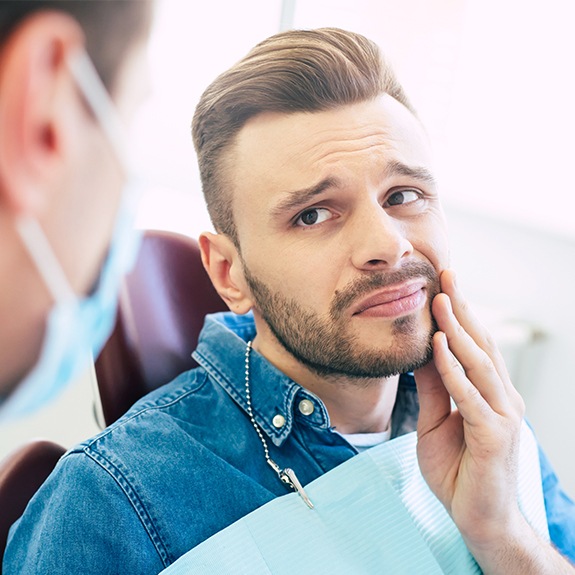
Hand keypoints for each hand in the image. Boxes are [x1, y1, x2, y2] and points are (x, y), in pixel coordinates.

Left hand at [414, 269, 526, 555]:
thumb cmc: (458, 471)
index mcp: (489, 394)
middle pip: (481, 345)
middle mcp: (501, 399)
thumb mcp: (434, 422)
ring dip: (459, 329)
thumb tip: (421, 352)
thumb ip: (432, 389)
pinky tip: (441, 345)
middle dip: (463, 309)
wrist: (478, 519)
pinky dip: (454, 369)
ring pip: (479, 364)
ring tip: (442, 300)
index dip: (461, 314)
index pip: (475, 345)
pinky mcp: (494, 436)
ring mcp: (501, 416)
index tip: (444, 285)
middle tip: (448, 275)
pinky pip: (469, 396)